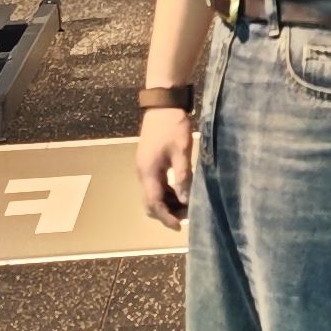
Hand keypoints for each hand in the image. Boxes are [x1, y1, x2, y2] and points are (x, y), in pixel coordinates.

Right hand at [137, 106, 195, 228]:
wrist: (163, 104)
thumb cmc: (173, 126)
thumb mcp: (181, 152)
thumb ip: (182, 177)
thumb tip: (184, 201)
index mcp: (148, 172)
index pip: (153, 203)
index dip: (166, 218)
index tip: (180, 227)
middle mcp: (143, 172)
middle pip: (150, 202)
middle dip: (166, 212)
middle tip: (186, 216)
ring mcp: (145, 166)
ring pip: (153, 193)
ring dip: (167, 202)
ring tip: (187, 203)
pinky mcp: (150, 161)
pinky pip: (156, 184)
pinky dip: (167, 191)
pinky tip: (181, 190)